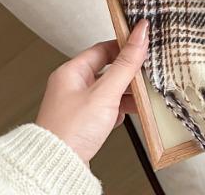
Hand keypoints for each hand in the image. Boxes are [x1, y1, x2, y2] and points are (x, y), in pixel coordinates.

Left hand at [35, 19, 148, 163]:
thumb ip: (125, 64)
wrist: (58, 168)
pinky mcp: (83, 123)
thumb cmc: (70, 131)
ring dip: (125, 93)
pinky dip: (119, 109)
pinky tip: (128, 113)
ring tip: (142, 95)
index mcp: (71, 72)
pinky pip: (106, 109)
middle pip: (107, 70)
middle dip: (128, 73)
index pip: (103, 49)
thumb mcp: (105, 92)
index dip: (124, 45)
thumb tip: (140, 35)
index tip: (142, 43)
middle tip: (146, 71)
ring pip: (108, 91)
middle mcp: (72, 87)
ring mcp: (77, 106)